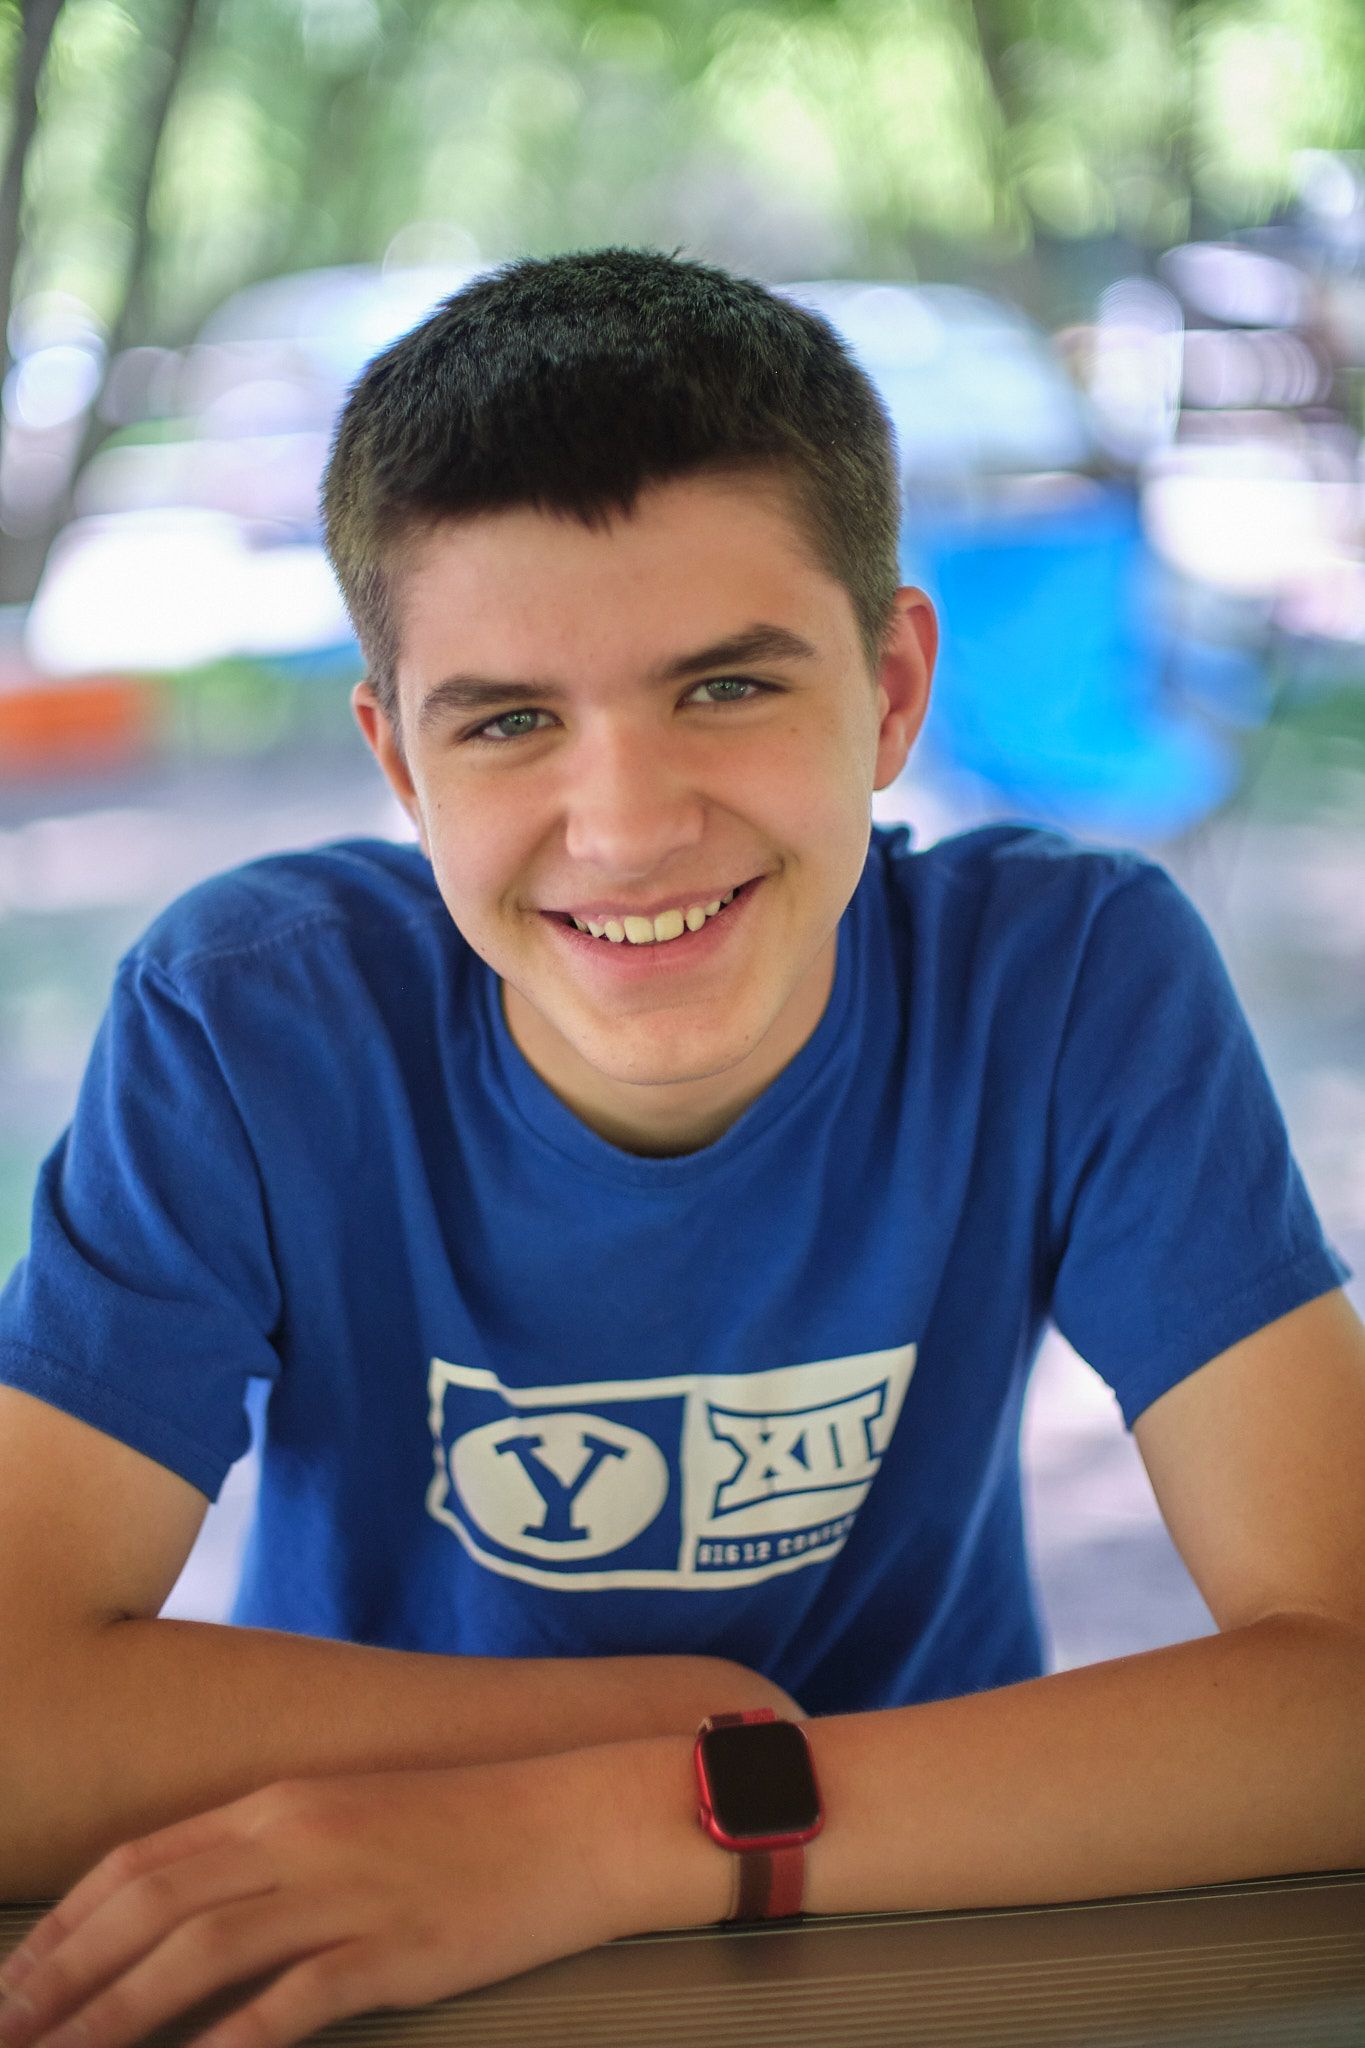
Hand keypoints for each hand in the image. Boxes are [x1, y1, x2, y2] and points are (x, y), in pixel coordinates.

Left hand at [0, 1752, 629, 2047]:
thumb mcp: (357, 1818)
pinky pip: (289, 2002)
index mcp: (284, 1803)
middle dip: (61, 1979)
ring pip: (196, 1954)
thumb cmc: (477, 1823)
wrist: (583, 1817)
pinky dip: (225, 2044)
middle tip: (7, 2035)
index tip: (15, 1983)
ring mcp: (346, 1891)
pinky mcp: (394, 1949)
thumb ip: (274, 1855)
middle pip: (148, 1908)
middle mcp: (299, 1837)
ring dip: (111, 2017)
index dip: (64, 1927)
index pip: (140, 1863)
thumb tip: (191, 1911)